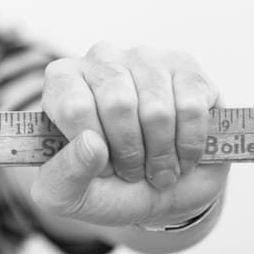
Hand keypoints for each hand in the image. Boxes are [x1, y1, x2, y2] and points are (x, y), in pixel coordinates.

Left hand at [31, 43, 229, 227]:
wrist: (158, 191)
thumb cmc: (104, 186)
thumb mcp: (67, 196)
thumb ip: (64, 175)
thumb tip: (92, 144)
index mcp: (62, 81)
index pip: (74, 107)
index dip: (93, 149)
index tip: (102, 168)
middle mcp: (100, 60)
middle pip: (118, 103)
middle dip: (131, 153)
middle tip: (135, 173)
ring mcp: (145, 58)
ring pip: (157, 109)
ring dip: (162, 154)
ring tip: (159, 168)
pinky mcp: (186, 67)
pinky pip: (191, 106)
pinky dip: (190, 144)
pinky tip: (183, 155)